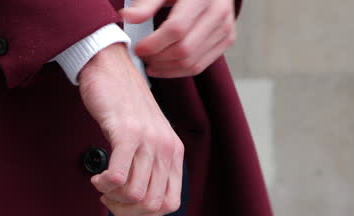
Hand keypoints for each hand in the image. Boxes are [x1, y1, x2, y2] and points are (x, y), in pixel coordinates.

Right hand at [77, 42, 184, 215]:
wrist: (110, 67)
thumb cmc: (122, 104)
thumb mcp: (146, 137)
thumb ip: (148, 164)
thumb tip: (135, 199)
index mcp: (174, 153)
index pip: (169, 204)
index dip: (143, 213)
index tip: (124, 202)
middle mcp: (166, 148)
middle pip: (151, 205)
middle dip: (124, 210)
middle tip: (108, 196)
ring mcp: (148, 140)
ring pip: (136, 195)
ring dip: (112, 197)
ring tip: (101, 184)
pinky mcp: (127, 133)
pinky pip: (118, 176)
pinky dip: (104, 184)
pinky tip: (97, 175)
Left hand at [120, 0, 236, 77]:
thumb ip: (146, 3)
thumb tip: (126, 17)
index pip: (176, 29)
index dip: (154, 43)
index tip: (138, 48)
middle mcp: (218, 12)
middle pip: (184, 50)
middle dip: (158, 58)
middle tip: (142, 56)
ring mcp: (225, 28)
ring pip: (192, 63)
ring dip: (166, 69)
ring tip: (150, 63)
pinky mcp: (227, 39)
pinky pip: (200, 66)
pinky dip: (179, 71)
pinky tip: (163, 66)